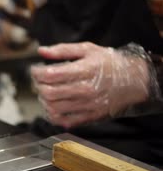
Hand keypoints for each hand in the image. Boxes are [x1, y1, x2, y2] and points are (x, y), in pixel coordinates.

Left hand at [31, 42, 150, 128]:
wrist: (134, 81)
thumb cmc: (109, 63)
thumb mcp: (87, 49)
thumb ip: (62, 50)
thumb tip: (41, 51)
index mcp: (84, 70)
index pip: (50, 75)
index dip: (36, 73)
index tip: (35, 70)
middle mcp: (85, 89)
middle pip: (48, 92)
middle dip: (38, 86)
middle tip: (39, 81)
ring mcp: (87, 105)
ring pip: (53, 108)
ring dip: (43, 100)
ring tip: (45, 92)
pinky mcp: (90, 116)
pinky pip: (64, 121)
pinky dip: (53, 115)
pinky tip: (52, 107)